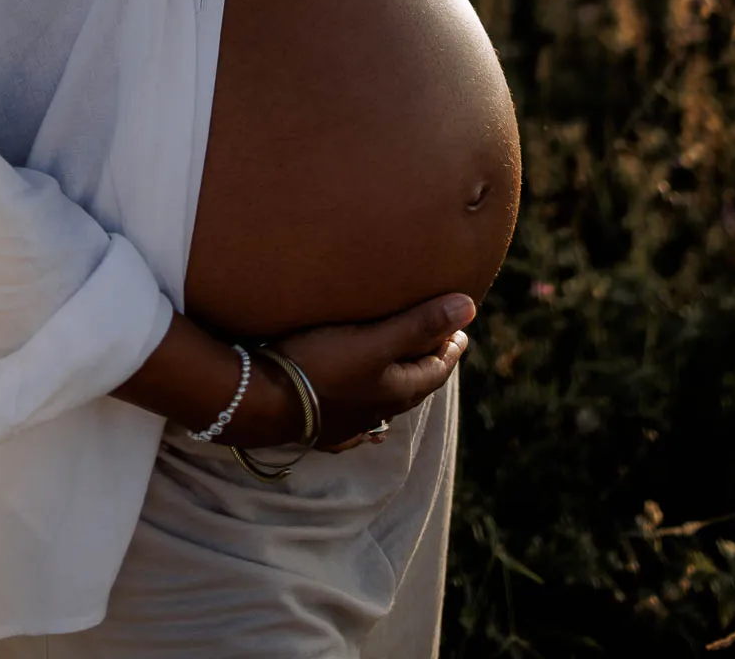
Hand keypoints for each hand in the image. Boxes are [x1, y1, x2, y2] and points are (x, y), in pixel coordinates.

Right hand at [230, 291, 475, 452]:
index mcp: (397, 391)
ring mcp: (347, 423)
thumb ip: (420, 324)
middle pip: (413, 385)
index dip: (450, 346)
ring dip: (396, 383)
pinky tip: (363, 422)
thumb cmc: (321, 364)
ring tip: (399, 368)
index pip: (436, 368)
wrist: (263, 400)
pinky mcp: (320, 427)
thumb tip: (470, 307)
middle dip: (427, 362)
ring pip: (384, 403)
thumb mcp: (374, 340)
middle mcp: (377, 411)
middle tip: (436, 341)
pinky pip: (354, 423)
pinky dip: (366, 414)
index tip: (460, 329)